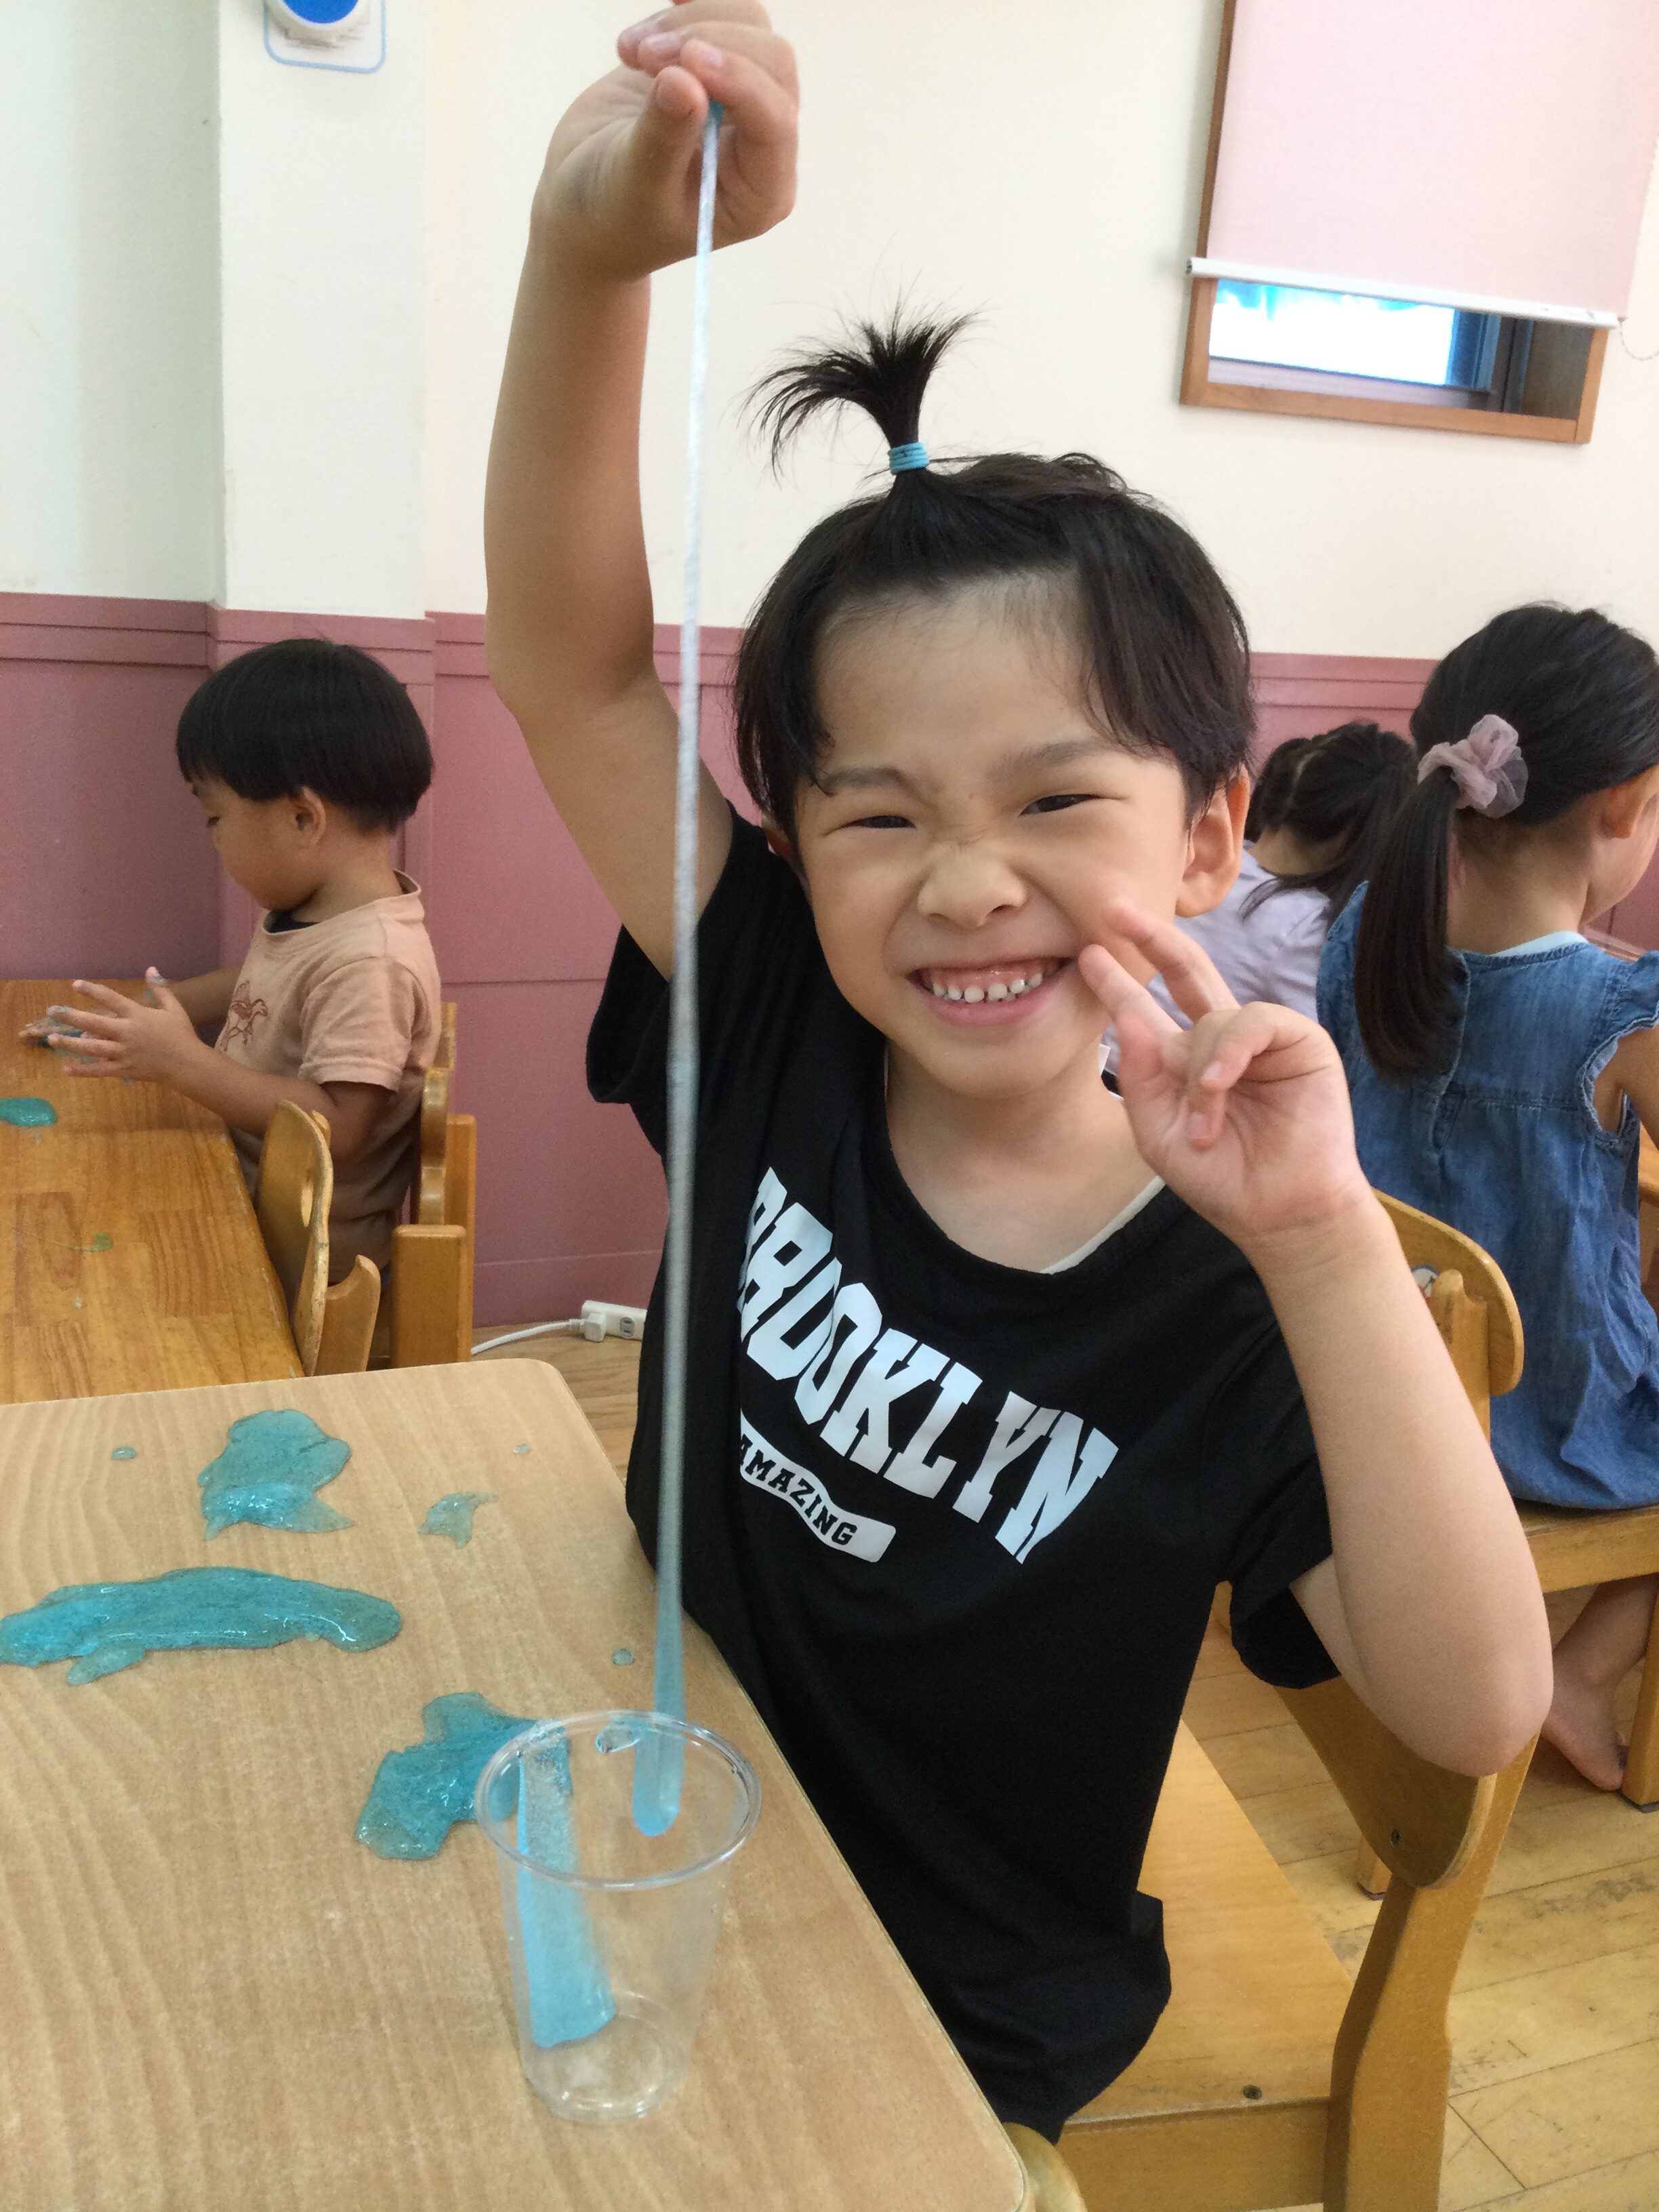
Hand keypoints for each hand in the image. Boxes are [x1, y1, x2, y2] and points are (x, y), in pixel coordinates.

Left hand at [45, 970, 207, 1085]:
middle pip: (94, 1023)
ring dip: (70, 1043)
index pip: (110, 999)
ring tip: (52, 1039)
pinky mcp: (124, 1069)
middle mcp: (127, 1033)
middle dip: (71, 1017)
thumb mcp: (174, 1008)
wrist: (188, 1064)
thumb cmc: (181, 1035)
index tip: (75, 985)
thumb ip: (160, 988)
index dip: (92, 990)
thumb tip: (150, 968)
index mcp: (137, 1015)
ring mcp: (124, 1053)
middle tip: (52, 1012)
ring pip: (92, 1048)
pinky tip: (66, 1068)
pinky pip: (99, 1070)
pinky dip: (82, 1070)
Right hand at [533, 1, 797, 281]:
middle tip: (643, 56)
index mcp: (760, 190)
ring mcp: (742, 97)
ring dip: (688, 23)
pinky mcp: (713, 65)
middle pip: (771, 60)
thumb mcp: (633, 186)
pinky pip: (721, 12)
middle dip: (708, 42)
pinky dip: (687, 7)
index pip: (775, 122)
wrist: (586, 202)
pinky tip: (655, 18)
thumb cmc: (614, 215)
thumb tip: (685, 81)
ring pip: (747, 25)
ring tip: (630, 52)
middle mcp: (763, 141)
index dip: (739, 80)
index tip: (685, 59)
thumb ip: (663, 138)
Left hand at [1080, 903, 1373, 1267]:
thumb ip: (1139, 1077)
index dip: (1117, 982)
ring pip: (1213, 1015)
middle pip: (1186, 971)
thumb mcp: (1160, 1133)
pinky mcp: (1300, 1041)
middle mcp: (1220, 1042)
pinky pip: (1252, 1022)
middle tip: (1117, 909)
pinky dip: (1229, 1054)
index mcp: (1183, 1062)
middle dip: (1153, 938)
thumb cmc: (1222, 1179)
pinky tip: (1221, 1087)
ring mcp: (1261, 1039)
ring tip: (1205, 1124)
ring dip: (1200, 1072)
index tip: (1087, 955)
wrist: (1279, 1212)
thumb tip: (1127, 1018)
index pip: (1146, 1009)